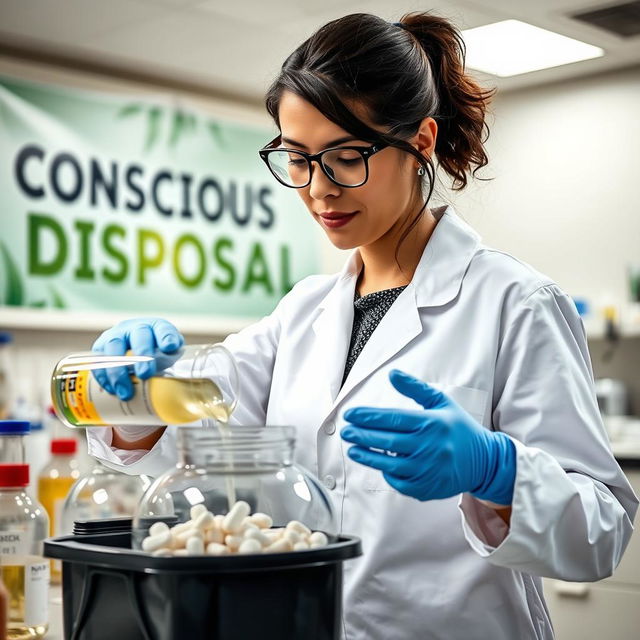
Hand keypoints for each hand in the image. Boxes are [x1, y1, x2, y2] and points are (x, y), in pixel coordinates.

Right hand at [92, 317, 183, 400]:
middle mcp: (136, 327)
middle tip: (145, 375)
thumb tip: (187, 395)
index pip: (164, 329)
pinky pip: (98, 360)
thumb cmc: (157, 355)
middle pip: (138, 336)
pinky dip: (103, 376)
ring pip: (114, 347)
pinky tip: (110, 389)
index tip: (170, 347)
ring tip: (125, 392)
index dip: (166, 337)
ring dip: (118, 371)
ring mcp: (117, 335)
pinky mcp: (101, 347)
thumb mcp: (170, 356)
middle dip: (142, 355)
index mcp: (157, 327)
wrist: (135, 350)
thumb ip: (176, 367)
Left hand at [341, 369, 515, 504]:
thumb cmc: (459, 429)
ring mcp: (429, 469)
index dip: (369, 416)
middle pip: (388, 441)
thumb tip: (392, 374)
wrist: (485, 461)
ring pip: (390, 464)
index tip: (350, 414)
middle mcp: (430, 446)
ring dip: (368, 456)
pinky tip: (377, 464)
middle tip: (346, 431)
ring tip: (352, 449)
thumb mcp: (441, 402)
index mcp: (432, 423)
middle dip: (362, 435)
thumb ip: (414, 388)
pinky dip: (387, 474)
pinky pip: (400, 482)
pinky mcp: (428, 487)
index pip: (393, 418)